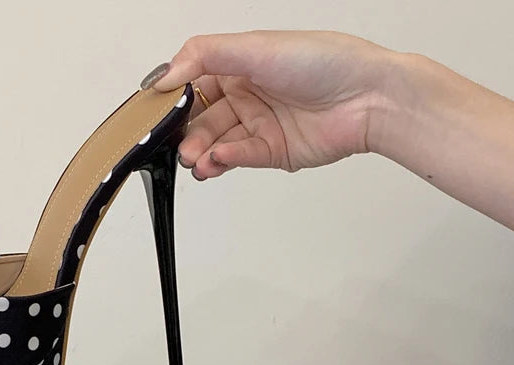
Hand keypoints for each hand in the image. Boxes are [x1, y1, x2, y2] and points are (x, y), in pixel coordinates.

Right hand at [147, 30, 513, 228]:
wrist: (368, 97)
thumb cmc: (324, 61)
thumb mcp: (256, 46)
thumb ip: (204, 56)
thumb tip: (164, 75)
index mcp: (240, 64)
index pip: (194, 83)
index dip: (173, 99)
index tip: (154, 114)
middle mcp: (247, 94)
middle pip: (202, 118)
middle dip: (187, 133)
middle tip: (178, 146)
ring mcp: (259, 124)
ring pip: (218, 142)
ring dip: (203, 151)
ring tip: (197, 159)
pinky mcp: (272, 151)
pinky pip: (240, 157)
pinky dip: (227, 159)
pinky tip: (220, 160)